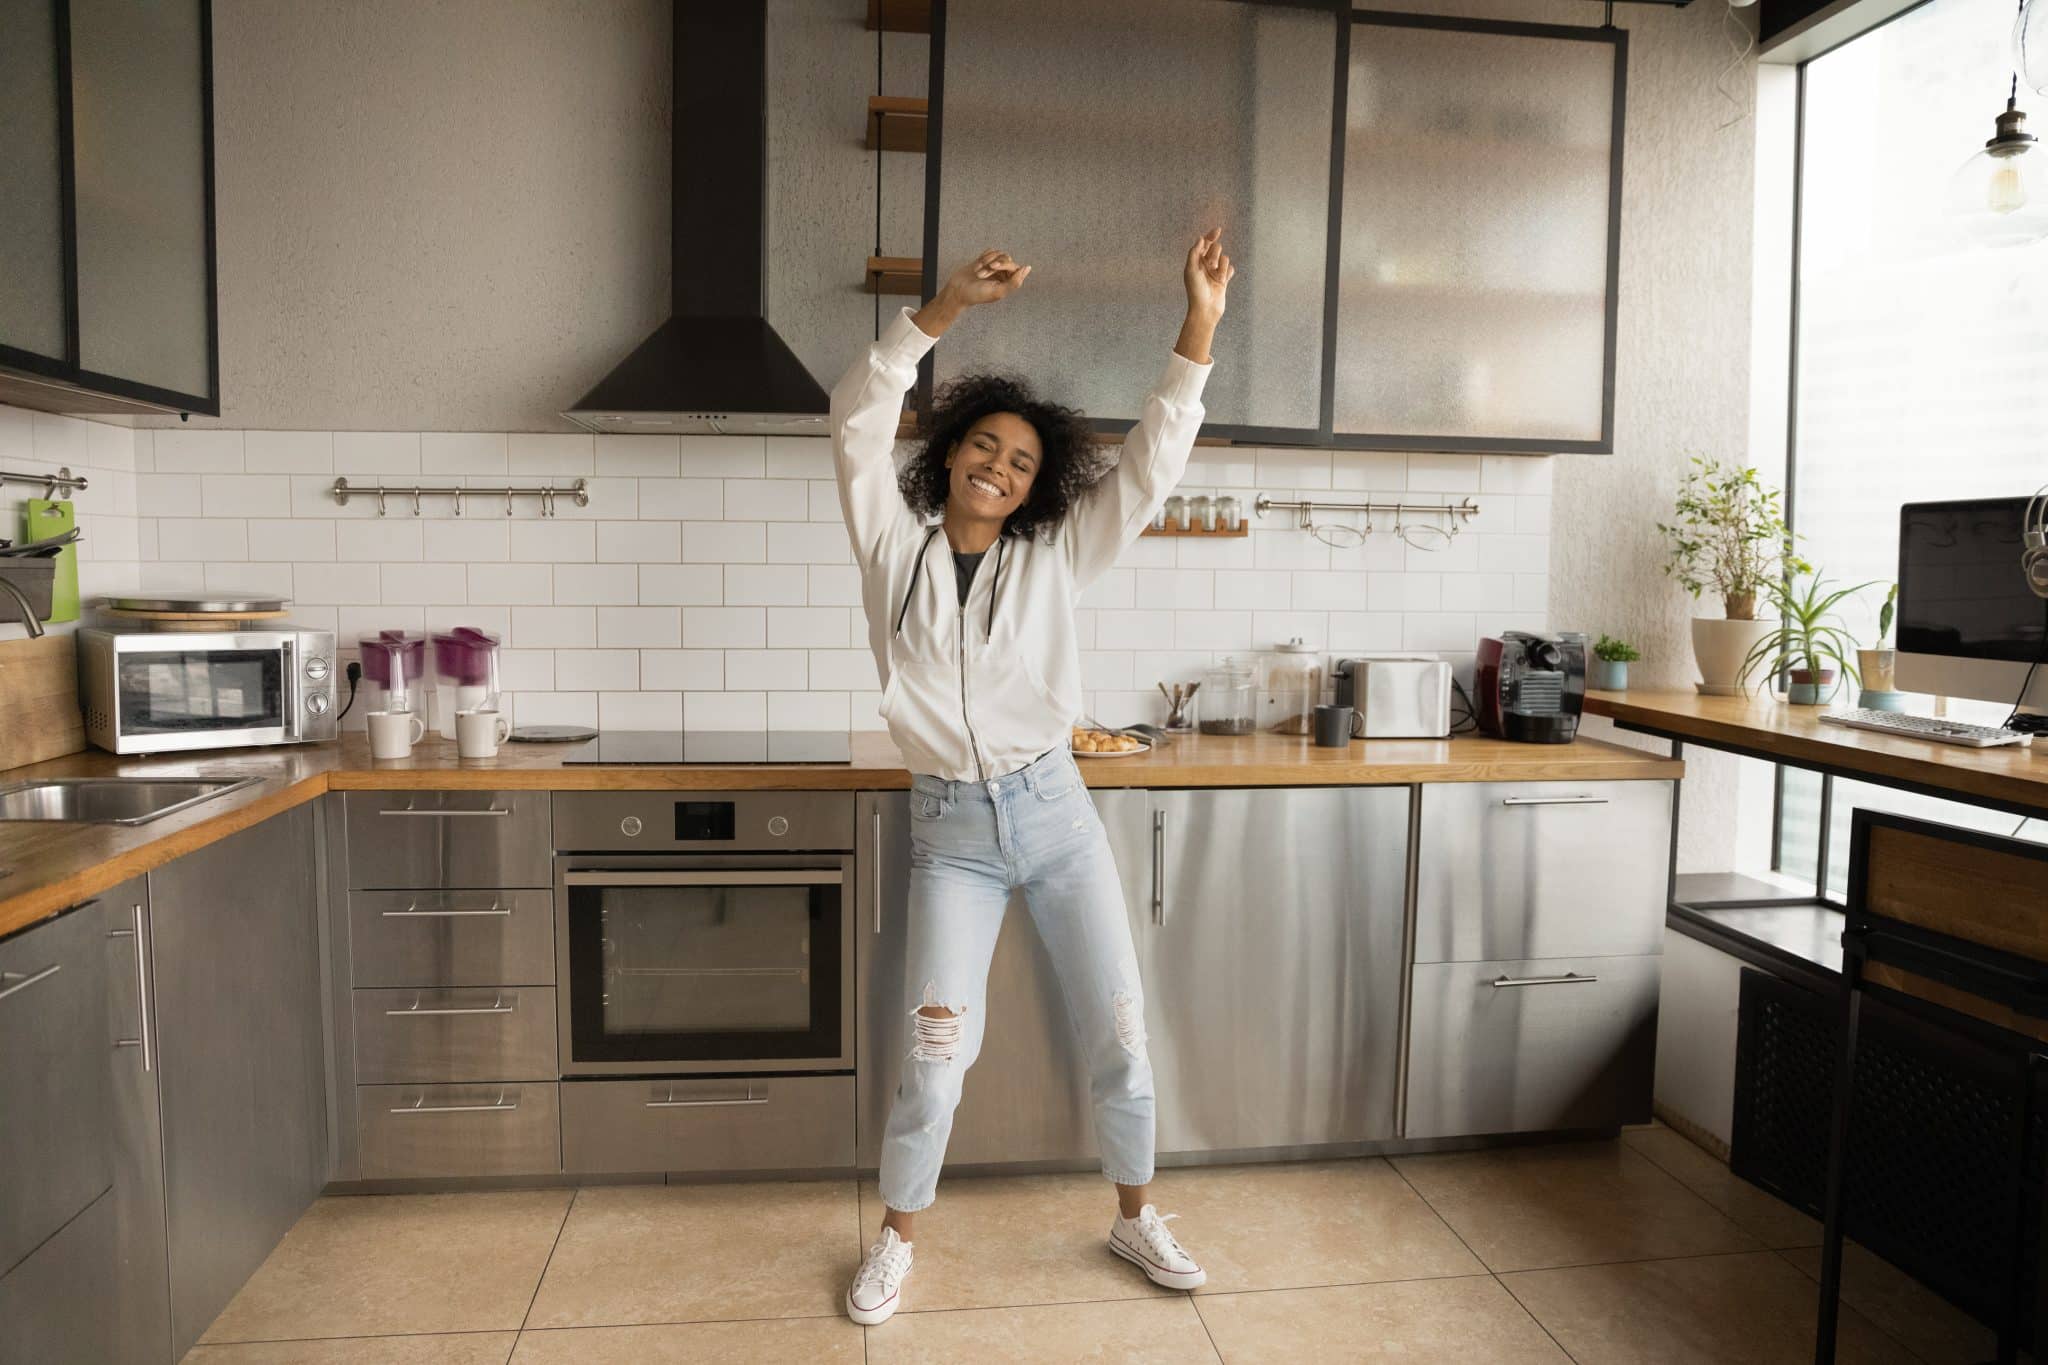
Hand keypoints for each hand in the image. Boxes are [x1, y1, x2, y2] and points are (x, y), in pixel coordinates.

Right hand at [912, 250, 1031, 338]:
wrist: (958, 291)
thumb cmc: (977, 294)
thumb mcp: (998, 291)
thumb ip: (1015, 282)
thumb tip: (1027, 267)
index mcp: (1009, 283)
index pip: (1015, 267)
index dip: (1005, 264)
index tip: (993, 267)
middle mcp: (1003, 275)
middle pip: (1006, 259)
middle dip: (993, 263)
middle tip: (981, 273)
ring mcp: (994, 267)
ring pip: (998, 254)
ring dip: (987, 260)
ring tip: (977, 271)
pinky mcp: (985, 261)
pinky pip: (990, 251)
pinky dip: (983, 257)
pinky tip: (976, 266)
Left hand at [1184, 228, 1232, 320]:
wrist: (1205, 309)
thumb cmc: (1195, 290)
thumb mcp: (1191, 269)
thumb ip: (1194, 252)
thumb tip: (1201, 238)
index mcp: (1196, 261)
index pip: (1204, 243)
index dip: (1211, 236)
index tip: (1218, 230)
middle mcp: (1205, 265)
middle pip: (1216, 249)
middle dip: (1215, 254)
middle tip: (1211, 264)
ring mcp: (1215, 272)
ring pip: (1225, 258)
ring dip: (1222, 267)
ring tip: (1217, 278)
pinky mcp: (1223, 280)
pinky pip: (1230, 269)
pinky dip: (1228, 273)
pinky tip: (1222, 281)